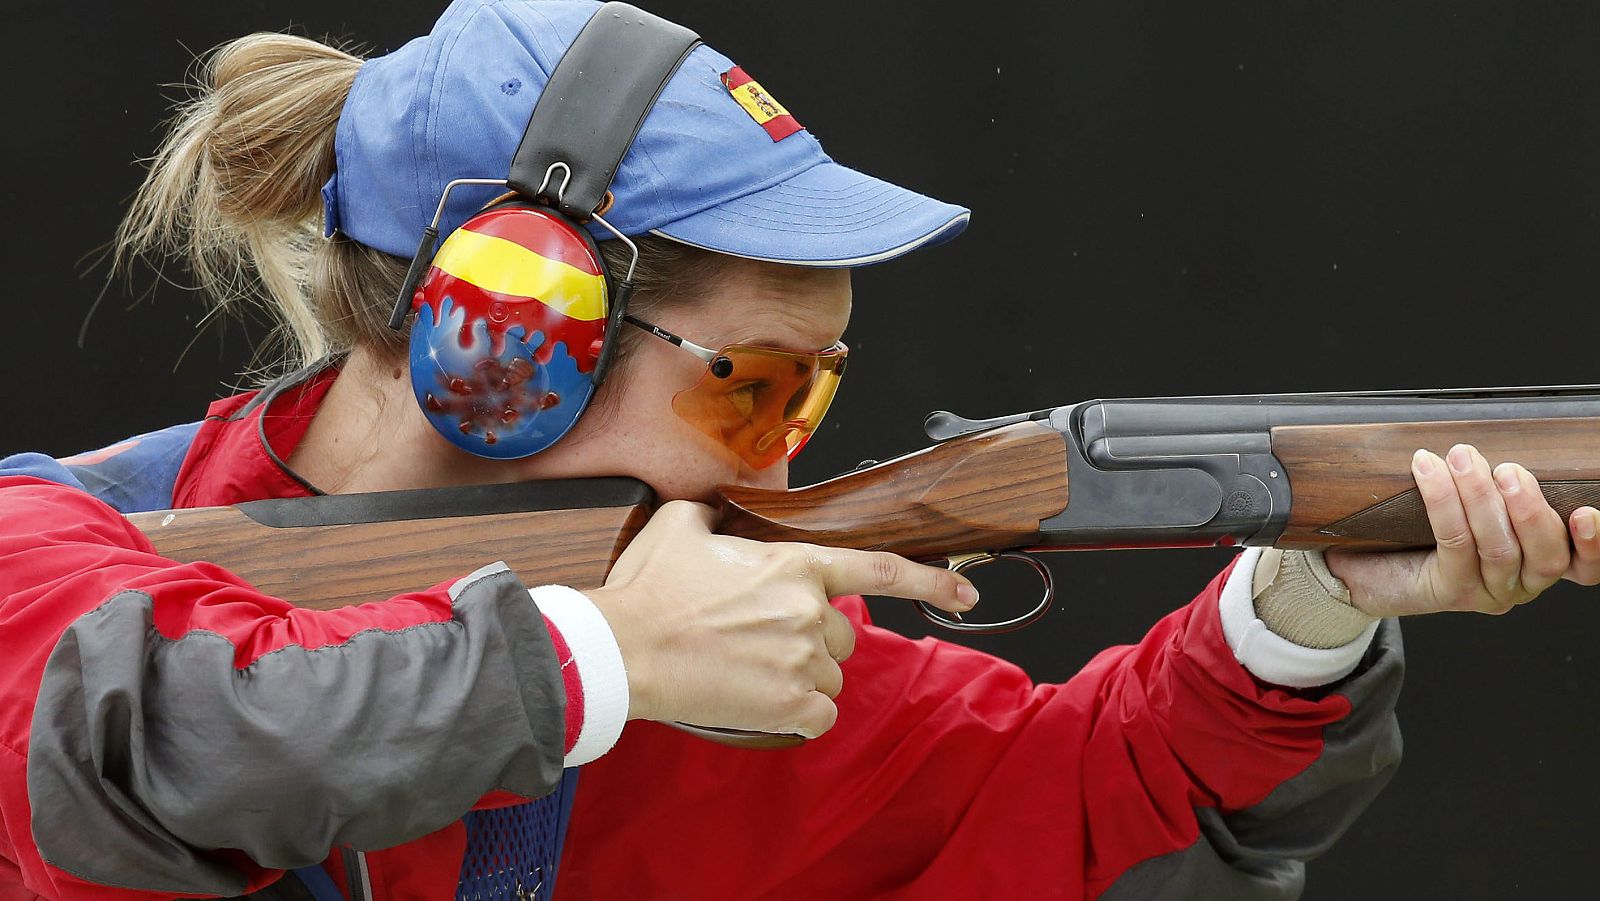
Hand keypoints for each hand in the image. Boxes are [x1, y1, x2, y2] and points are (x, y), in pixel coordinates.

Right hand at [583, 500, 977, 737]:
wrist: (626, 649)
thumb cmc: (650, 590)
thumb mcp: (680, 527)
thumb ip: (715, 519)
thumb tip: (718, 521)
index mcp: (795, 565)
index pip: (879, 570)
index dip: (931, 582)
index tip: (968, 592)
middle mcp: (810, 610)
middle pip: (843, 634)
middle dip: (812, 638)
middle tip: (759, 640)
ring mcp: (803, 659)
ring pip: (829, 676)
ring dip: (800, 676)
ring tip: (747, 669)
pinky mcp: (790, 704)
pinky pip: (818, 715)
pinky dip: (796, 713)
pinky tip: (760, 699)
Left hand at [1327, 444, 1599, 617]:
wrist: (1370, 569)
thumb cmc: (1425, 530)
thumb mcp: (1474, 505)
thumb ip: (1500, 486)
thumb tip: (1503, 445)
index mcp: (1538, 562)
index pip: (1583, 566)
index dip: (1594, 543)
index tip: (1587, 512)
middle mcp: (1520, 583)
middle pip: (1546, 555)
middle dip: (1530, 508)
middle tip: (1508, 470)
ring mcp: (1487, 592)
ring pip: (1499, 549)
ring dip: (1481, 497)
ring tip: (1463, 458)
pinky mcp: (1451, 591)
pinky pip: (1454, 544)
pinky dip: (1443, 501)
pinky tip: (1429, 468)